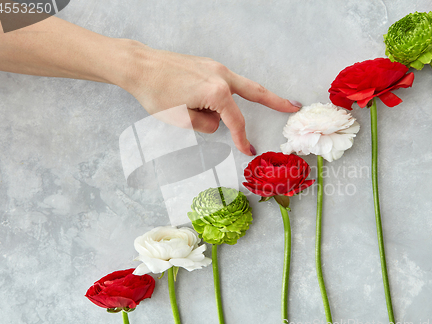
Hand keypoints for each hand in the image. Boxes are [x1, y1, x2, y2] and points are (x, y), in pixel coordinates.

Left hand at [119, 46, 301, 155]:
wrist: (139, 65)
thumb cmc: (156, 92)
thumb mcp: (181, 119)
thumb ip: (205, 124)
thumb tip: (216, 121)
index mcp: (217, 92)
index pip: (236, 121)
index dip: (242, 138)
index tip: (248, 151)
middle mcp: (221, 75)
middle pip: (255, 91)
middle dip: (275, 101)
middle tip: (293, 106)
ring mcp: (215, 67)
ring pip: (235, 88)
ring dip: (231, 103)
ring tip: (196, 109)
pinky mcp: (206, 64)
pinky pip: (220, 83)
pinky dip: (218, 95)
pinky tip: (197, 100)